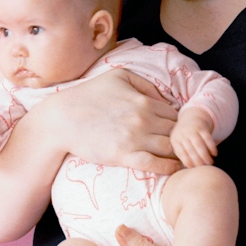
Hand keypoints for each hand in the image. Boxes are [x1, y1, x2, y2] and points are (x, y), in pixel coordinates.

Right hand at [47, 69, 181, 174]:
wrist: (63, 118)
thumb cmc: (89, 95)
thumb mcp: (119, 77)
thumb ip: (146, 85)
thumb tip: (167, 99)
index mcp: (144, 101)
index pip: (175, 114)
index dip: (179, 123)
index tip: (177, 131)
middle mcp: (143, 119)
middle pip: (176, 132)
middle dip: (182, 139)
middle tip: (183, 146)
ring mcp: (134, 139)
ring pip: (170, 148)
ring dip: (178, 153)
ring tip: (181, 158)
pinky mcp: (123, 156)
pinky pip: (154, 164)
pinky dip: (168, 167)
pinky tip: (174, 168)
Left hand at [169, 107, 217, 167]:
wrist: (191, 117)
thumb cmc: (185, 136)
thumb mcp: (179, 142)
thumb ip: (182, 153)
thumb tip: (190, 167)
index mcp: (175, 139)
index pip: (181, 153)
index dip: (187, 162)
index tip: (194, 169)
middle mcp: (183, 134)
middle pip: (190, 149)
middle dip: (198, 160)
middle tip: (204, 168)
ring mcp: (192, 130)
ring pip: (199, 144)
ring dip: (205, 155)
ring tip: (210, 163)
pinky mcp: (202, 127)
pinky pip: (207, 138)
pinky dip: (211, 147)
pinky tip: (215, 154)